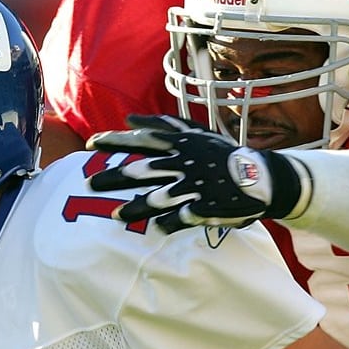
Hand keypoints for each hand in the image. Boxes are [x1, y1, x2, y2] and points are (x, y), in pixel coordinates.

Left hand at [86, 114, 306, 232]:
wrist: (259, 176)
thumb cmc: (222, 154)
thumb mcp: (194, 133)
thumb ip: (163, 125)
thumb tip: (130, 118)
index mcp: (181, 144)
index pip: (142, 140)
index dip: (116, 141)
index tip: (92, 144)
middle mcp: (183, 164)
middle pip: (142, 170)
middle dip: (113, 177)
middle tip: (89, 183)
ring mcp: (194, 187)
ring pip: (158, 198)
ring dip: (135, 208)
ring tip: (116, 216)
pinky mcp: (204, 208)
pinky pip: (181, 218)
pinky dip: (168, 224)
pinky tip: (156, 231)